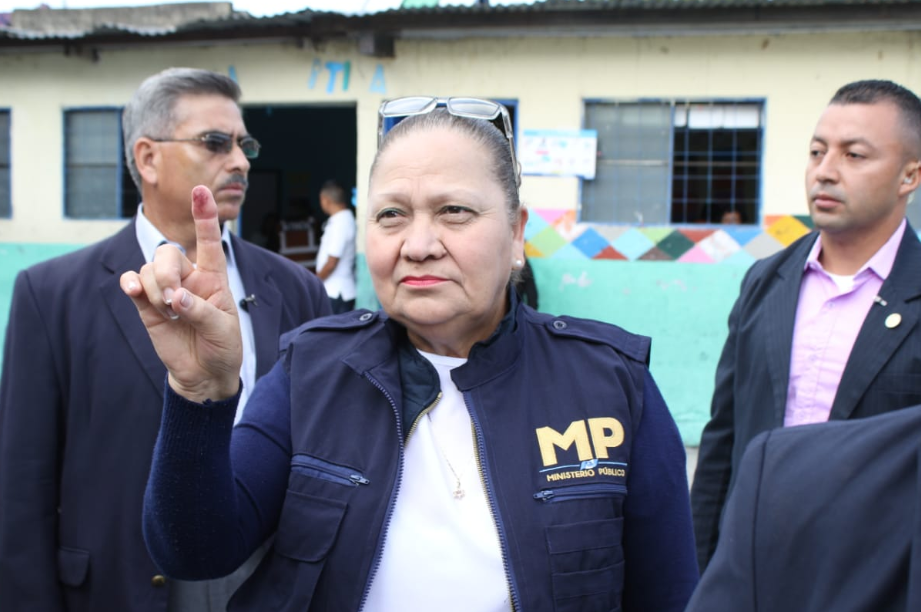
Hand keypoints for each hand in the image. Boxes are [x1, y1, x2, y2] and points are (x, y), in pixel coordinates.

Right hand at [120, 186, 241, 402]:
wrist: (204, 374)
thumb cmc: (222, 347)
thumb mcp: (223, 329)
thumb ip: (201, 311)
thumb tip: (175, 298)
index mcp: (214, 277)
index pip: (209, 241)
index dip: (205, 216)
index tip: (201, 190)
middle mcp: (189, 278)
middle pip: (167, 252)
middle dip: (166, 273)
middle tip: (173, 300)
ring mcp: (165, 290)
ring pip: (149, 270)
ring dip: (154, 288)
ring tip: (168, 313)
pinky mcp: (146, 305)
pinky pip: (132, 283)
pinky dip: (130, 284)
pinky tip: (133, 292)